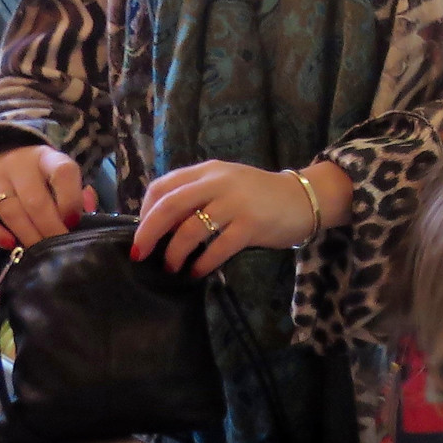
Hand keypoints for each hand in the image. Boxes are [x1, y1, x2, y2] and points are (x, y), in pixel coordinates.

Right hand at [0, 144, 86, 247]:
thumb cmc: (37, 178)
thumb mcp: (58, 178)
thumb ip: (76, 194)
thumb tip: (89, 210)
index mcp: (47, 158)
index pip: (63, 172)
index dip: (71, 199)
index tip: (73, 222)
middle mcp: (18, 163)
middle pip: (36, 200)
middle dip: (50, 229)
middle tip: (57, 249)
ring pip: (10, 211)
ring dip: (27, 235)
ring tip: (38, 251)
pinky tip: (9, 244)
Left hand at [135, 161, 315, 275]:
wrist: (304, 198)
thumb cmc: (259, 195)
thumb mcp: (226, 184)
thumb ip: (197, 196)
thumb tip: (159, 226)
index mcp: (208, 171)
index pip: (163, 186)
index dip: (145, 211)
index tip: (142, 232)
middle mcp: (219, 182)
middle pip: (170, 206)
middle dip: (148, 233)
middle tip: (139, 254)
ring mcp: (236, 203)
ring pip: (191, 230)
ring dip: (174, 253)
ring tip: (171, 267)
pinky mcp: (252, 225)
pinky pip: (217, 248)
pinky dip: (201, 263)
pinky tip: (196, 272)